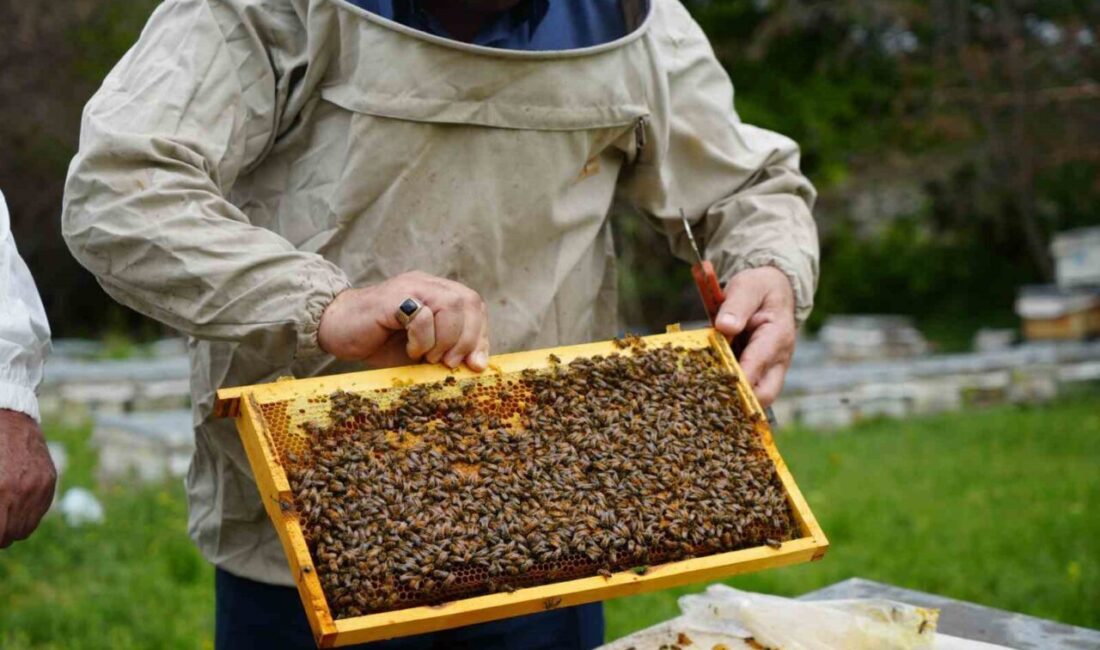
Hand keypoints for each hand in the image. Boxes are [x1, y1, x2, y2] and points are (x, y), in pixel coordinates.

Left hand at [0, 409, 56, 547]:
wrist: (7, 418)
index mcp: (0, 491)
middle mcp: (21, 491)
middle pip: (9, 536)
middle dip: (0, 532)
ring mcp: (39, 487)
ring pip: (26, 528)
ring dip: (12, 526)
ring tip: (2, 514)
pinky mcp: (49, 481)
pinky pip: (40, 511)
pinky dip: (27, 513)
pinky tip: (16, 502)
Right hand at [318, 271, 489, 371]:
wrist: (334, 329)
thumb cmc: (377, 341)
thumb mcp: (421, 351)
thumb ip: (447, 351)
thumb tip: (477, 366)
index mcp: (436, 293)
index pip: (473, 305)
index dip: (480, 335)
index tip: (475, 364)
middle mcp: (426, 284)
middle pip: (468, 302)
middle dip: (467, 339)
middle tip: (450, 363)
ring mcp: (410, 287)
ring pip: (451, 305)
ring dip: (446, 339)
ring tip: (427, 357)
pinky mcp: (393, 297)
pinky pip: (423, 315)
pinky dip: (423, 340)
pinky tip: (409, 349)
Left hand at [714, 267, 796, 407]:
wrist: (772, 292)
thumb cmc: (759, 290)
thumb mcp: (748, 288)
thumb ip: (737, 305)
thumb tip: (725, 326)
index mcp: (777, 337)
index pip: (758, 365)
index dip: (736, 378)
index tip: (712, 383)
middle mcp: (778, 360)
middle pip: (764, 395)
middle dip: (738, 401)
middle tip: (705, 399)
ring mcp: (770, 370)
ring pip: (755, 398)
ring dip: (731, 400)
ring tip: (700, 398)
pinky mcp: (758, 374)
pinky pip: (745, 391)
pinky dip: (727, 392)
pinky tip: (703, 390)